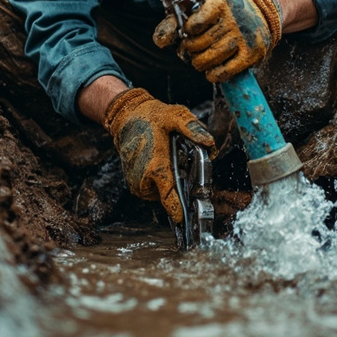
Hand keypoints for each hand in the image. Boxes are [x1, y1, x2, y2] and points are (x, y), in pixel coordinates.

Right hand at [102, 87, 214, 222]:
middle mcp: (143, 178)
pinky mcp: (133, 182)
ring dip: (167, 184)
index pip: (168, 197)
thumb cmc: (151, 117)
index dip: (177, 209)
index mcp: (155, 167)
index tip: (183, 220)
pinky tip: (161, 165)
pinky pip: (151, 190)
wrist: (126, 117)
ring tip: (168, 162)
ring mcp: (136, 182)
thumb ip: (193, 129)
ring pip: (159, 193)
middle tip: (181, 165)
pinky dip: (159, 182)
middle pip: (168, 195)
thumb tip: (209, 142)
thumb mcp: (175, 116)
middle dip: (178, 186)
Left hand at [153, 0, 282, 82]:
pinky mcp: (251, 54)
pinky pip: (226, 71)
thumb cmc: (228, 4)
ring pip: (210, 58)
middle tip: (189, 49)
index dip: (187, 30)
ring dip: (199, 63)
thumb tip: (164, 31)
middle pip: (199, 44)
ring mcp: (243, 38)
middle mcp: (233, 20)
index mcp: (220, 2)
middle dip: (189, 49)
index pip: (194, 24)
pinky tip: (211, 71)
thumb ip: (185, 3)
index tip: (189, 31)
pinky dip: (214, 75)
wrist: (264, 10)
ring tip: (198, 60)